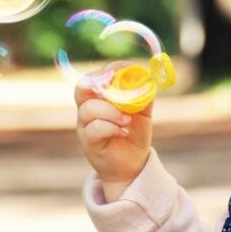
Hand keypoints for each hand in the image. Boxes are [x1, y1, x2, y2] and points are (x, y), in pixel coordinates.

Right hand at [75, 61, 152, 186]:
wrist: (132, 164)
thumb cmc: (134, 134)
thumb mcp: (143, 111)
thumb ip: (144, 94)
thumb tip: (148, 77)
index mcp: (99, 98)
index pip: (95, 77)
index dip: (108, 69)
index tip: (126, 67)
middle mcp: (87, 110)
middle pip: (82, 88)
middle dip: (99, 82)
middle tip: (115, 82)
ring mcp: (85, 126)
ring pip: (89, 109)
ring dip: (110, 110)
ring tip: (127, 119)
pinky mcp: (89, 143)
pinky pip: (94, 129)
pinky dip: (111, 127)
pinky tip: (123, 131)